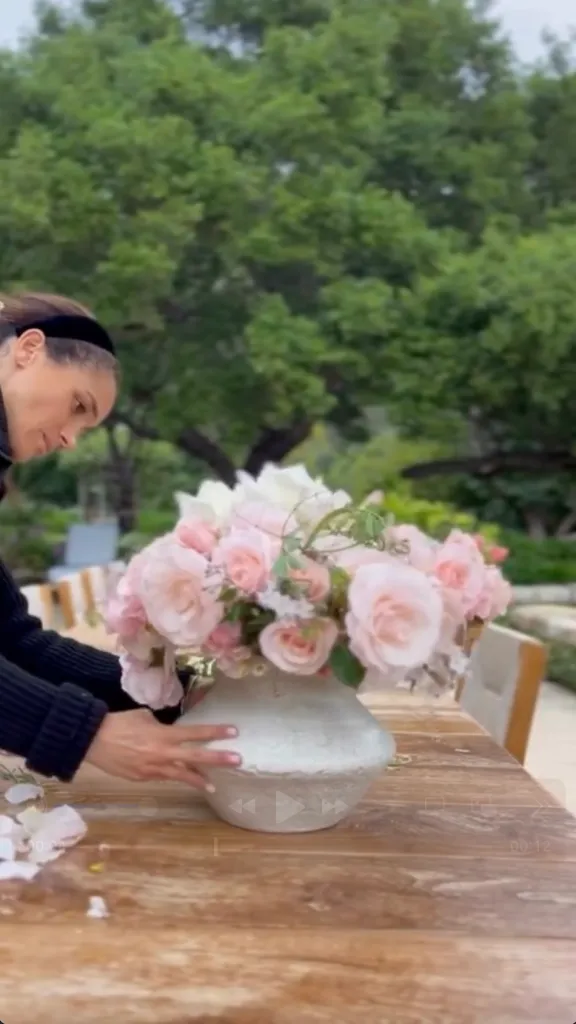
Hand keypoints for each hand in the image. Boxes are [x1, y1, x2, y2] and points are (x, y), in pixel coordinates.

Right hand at [85, 709, 239, 789]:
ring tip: (213, 785)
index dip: (214, 732)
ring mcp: (153, 769)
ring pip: (181, 775)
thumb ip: (161, 726)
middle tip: (238, 760)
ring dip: (198, 779)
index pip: (195, 733)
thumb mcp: (144, 717)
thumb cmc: (119, 723)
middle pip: (195, 758)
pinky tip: (181, 778)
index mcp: (163, 735)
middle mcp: (162, 754)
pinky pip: (163, 777)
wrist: (93, 740)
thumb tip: (170, 732)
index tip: (233, 732)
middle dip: (218, 759)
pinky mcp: (143, 778)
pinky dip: (174, 776)